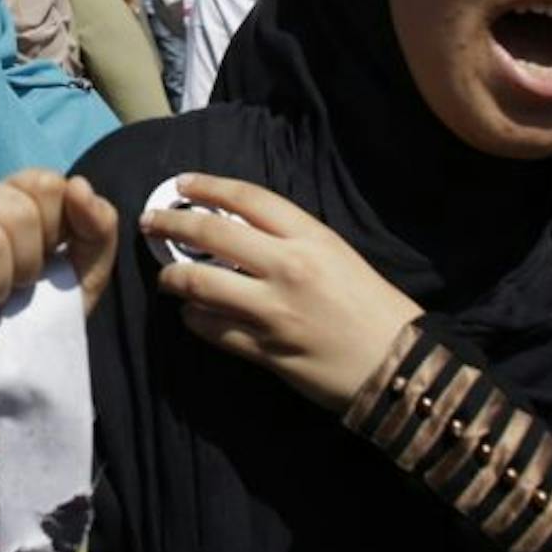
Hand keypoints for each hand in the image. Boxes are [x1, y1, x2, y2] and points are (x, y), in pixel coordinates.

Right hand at [0, 169, 118, 312]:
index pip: (44, 183)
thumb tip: (79, 185)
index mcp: (16, 199)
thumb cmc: (29, 318)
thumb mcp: (81, 279)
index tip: (45, 264)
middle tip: (10, 289)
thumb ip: (97, 230)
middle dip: (24, 266)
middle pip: (18, 212)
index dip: (53, 231)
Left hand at [142, 173, 422, 412]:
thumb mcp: (336, 255)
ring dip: (171, 278)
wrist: (400, 366)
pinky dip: (194, 319)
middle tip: (150, 222)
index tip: (180, 185)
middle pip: (209, 234)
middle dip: (169, 224)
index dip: (206, 186)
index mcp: (309, 238)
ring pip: (198, 284)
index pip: (245, 198)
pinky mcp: (265, 350)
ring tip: (165, 278)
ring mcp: (273, 311)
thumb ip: (288, 239)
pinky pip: (211, 329)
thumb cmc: (372, 306)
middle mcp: (287, 268)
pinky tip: (192, 314)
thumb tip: (234, 226)